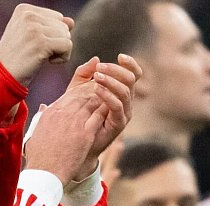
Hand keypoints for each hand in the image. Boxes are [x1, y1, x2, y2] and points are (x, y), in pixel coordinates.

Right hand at [0, 3, 73, 84]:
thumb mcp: (30, 36)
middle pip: (63, 26)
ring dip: (59, 51)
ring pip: (67, 36)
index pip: (57, 17)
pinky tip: (47, 62)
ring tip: (41, 57)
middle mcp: (29, 15)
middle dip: (56, 42)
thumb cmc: (16, 57)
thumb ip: (50, 25)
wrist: (1, 75)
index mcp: (24, 10)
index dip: (51, 34)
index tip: (35, 44)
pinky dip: (62, 58)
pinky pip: (68, 46)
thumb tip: (71, 21)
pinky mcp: (41, 43)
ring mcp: (34, 29)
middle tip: (37, 52)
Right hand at [23, 81, 105, 184]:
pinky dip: (105, 111)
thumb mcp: (35, 133)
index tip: (87, 95)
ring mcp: (74, 122)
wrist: (45, 173)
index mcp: (50, 113)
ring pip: (91, 103)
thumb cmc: (39, 158)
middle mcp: (62, 114)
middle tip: (102, 93)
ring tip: (109, 99)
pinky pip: (99, 116)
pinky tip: (111, 110)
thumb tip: (42, 107)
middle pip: (81, 96)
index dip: (80, 94)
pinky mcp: (86, 133)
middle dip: (91, 94)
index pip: (68, 95)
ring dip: (100, 100)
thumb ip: (40, 117)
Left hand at [66, 54, 141, 179]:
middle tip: (99, 68)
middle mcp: (126, 101)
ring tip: (96, 77)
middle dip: (116, 71)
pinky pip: (118, 106)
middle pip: (131, 80)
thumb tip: (95, 59)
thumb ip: (83, 75)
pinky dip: (108, 95)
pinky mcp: (118, 124)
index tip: (120, 56)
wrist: (76, 143)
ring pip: (126, 92)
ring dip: (111, 81)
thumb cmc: (77, 116)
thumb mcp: (76, 91)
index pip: (133, 74)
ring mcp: (124, 113)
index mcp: (120, 91)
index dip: (131, 64)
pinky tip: (96, 89)